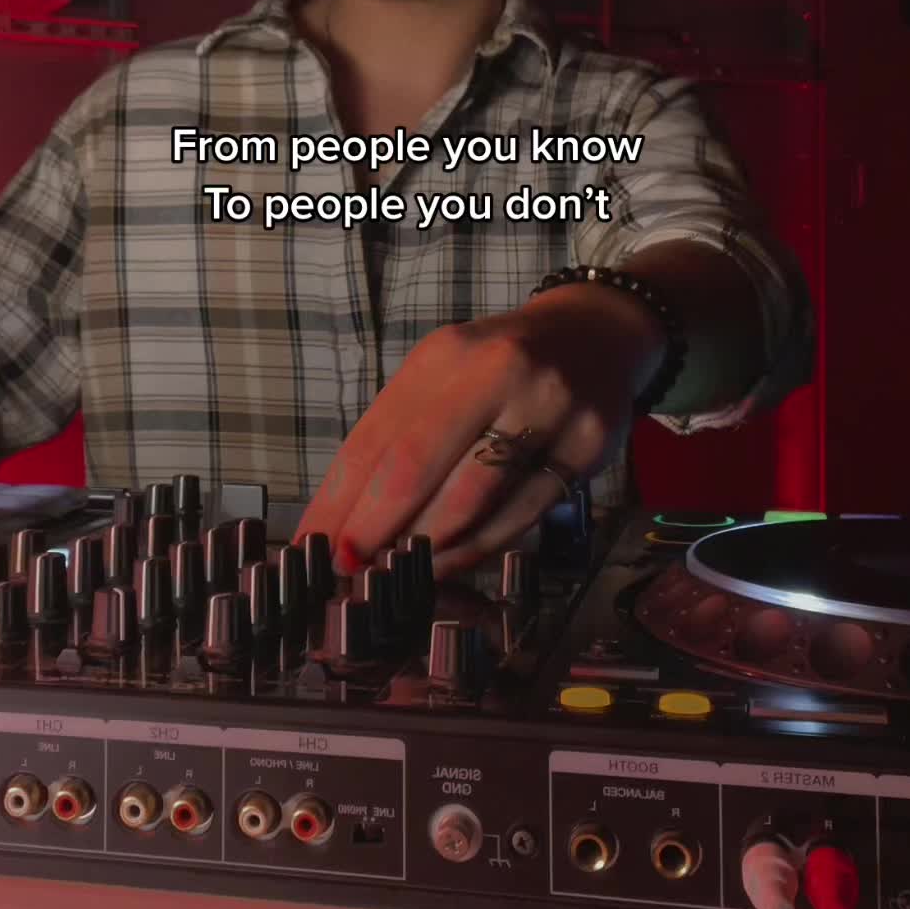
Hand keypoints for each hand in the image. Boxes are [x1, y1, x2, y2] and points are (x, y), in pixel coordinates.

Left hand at [292, 286, 664, 579]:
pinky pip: (522, 515)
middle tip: (348, 567)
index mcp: (446, 354)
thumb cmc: (499, 367)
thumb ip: (399, 437)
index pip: (376, 437)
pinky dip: (478, 546)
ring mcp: (548, 407)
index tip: (314, 543)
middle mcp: (498, 371)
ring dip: (425, 547)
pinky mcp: (587, 445)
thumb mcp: (444, 377)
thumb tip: (344, 517)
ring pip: (472, 500)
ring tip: (397, 572)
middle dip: (374, 528)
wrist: (595, 336)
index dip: (340, 499)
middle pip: (417, 467)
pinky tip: (451, 560)